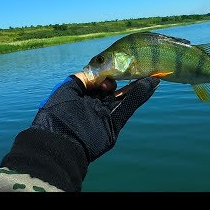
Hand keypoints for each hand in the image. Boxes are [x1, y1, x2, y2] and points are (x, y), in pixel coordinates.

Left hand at [31, 73, 159, 161]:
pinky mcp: (113, 126)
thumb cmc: (58, 114)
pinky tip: (150, 84)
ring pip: (124, 98)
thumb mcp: (66, 90)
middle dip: (127, 79)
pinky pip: (128, 108)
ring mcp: (105, 116)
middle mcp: (95, 106)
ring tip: (151, 73)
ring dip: (137, 86)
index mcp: (82, 97)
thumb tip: (99, 75)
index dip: (109, 74)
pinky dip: (139, 96)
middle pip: (114, 91)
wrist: (58, 144)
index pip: (100, 83)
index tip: (116, 64)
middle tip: (140, 65)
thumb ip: (82, 78)